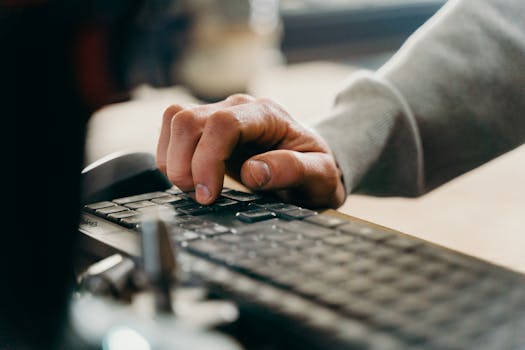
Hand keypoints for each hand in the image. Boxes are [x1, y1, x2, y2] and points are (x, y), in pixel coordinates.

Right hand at [156, 94, 345, 207]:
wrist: (310, 165)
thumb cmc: (316, 170)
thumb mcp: (320, 176)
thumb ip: (293, 170)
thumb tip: (253, 172)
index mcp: (267, 115)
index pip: (223, 124)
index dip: (207, 160)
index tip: (209, 195)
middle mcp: (239, 107)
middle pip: (188, 118)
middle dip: (183, 162)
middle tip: (199, 197)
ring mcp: (219, 114)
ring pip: (174, 120)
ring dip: (173, 159)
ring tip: (192, 189)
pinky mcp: (206, 128)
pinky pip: (173, 130)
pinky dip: (171, 156)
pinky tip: (189, 179)